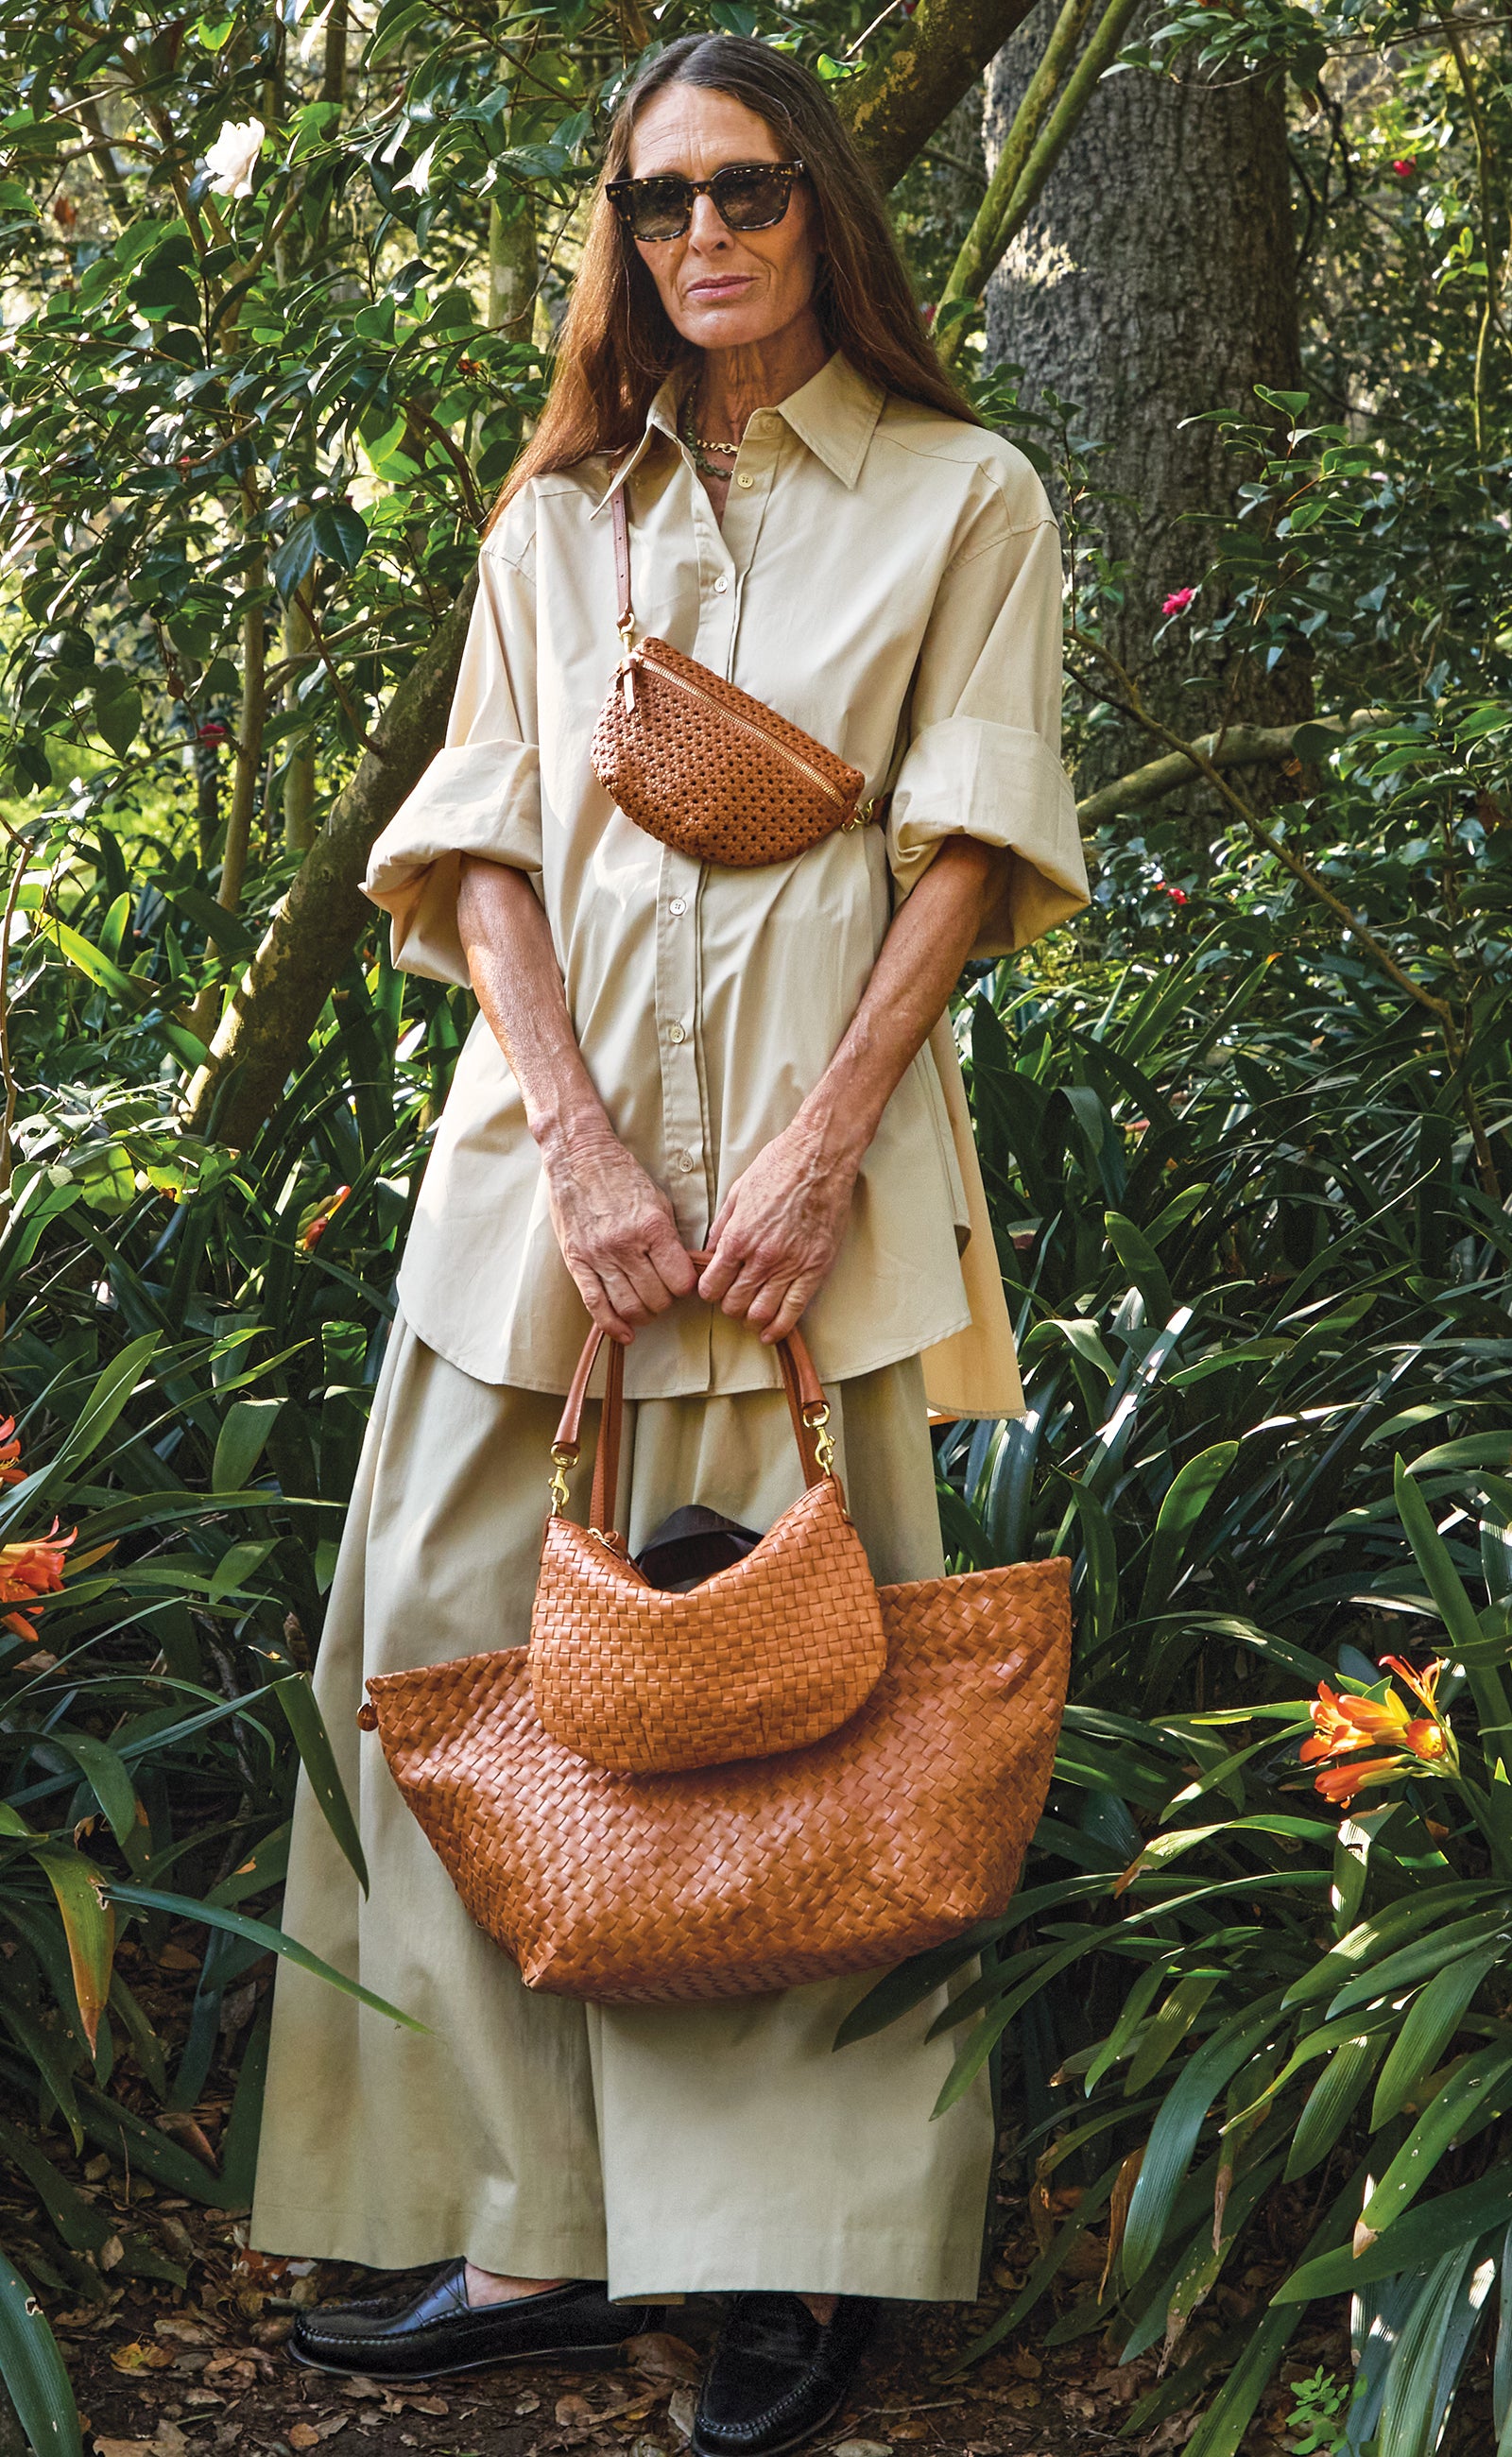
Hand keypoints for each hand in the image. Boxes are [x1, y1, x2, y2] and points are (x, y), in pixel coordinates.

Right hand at [543, 1127, 696, 1342]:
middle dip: (666, 1301)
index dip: (686, 1287)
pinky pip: (595, 1304)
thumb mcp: (659, 1201)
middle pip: (656, 1298)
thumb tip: (685, 1271)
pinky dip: (612, 1325)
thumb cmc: (622, 1176)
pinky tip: (625, 1333)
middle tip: (663, 1291)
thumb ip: (670, 1239)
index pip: (680, 1281)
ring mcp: (599, 1256)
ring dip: (643, 1314)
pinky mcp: (577, 1262)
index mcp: (652, 1227)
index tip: (683, 1282)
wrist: (579, 1158)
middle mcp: (626, 1245)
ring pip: (629, 1307)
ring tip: (646, 1307)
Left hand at [699, 1118, 857, 1342]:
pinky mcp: (815, 1269)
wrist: (820, 1157)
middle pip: (734, 1304)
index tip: (713, 1289)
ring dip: (751, 1318)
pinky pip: (794, 1311)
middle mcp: (761, 1258)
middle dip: (729, 1306)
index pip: (711, 1286)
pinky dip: (779, 1328)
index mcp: (737, 1238)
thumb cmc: (779, 1166)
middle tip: (733, 1298)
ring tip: (751, 1313)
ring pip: (760, 1313)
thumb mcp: (738, 1192)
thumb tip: (710, 1252)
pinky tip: (771, 1333)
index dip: (708, 1292)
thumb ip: (722, 1227)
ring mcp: (790, 1266)